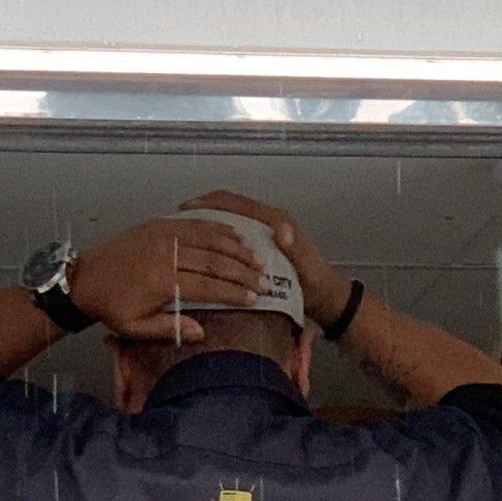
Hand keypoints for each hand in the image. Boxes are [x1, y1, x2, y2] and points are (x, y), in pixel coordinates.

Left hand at [71, 216, 266, 340]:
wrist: (85, 277)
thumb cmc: (111, 307)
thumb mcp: (136, 328)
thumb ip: (169, 329)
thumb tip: (201, 332)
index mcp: (160, 282)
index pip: (207, 286)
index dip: (233, 292)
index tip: (255, 297)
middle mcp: (164, 254)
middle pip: (213, 260)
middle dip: (243, 271)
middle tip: (266, 280)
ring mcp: (162, 235)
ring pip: (208, 238)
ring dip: (236, 248)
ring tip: (258, 258)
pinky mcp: (159, 225)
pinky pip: (193, 223)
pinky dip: (217, 228)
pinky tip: (236, 234)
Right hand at [181, 190, 348, 326]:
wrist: (327, 297)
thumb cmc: (317, 284)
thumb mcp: (307, 269)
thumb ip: (297, 250)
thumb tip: (282, 232)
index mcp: (274, 221)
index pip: (234, 203)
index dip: (208, 204)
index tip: (185, 210)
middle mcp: (266, 222)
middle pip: (226, 207)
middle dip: (200, 211)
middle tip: (174, 221)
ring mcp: (261, 234)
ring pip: (226, 222)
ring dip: (204, 224)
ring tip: (179, 234)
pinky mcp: (258, 248)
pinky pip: (230, 238)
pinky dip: (213, 240)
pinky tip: (198, 252)